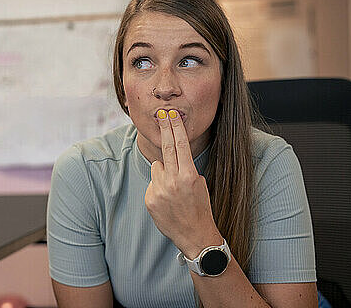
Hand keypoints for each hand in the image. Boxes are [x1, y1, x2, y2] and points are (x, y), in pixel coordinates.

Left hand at [144, 109, 221, 258]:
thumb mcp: (200, 184)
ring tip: (173, 189)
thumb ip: (185, 169)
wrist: (194, 235)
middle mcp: (173, 181)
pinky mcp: (150, 199)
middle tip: (161, 115)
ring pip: (157, 167)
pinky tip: (167, 200)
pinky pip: (152, 183)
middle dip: (164, 129)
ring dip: (163, 171)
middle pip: (166, 148)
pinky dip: (158, 187)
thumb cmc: (200, 208)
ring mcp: (159, 191)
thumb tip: (170, 158)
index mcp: (189, 175)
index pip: (181, 145)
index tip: (172, 114)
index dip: (175, 127)